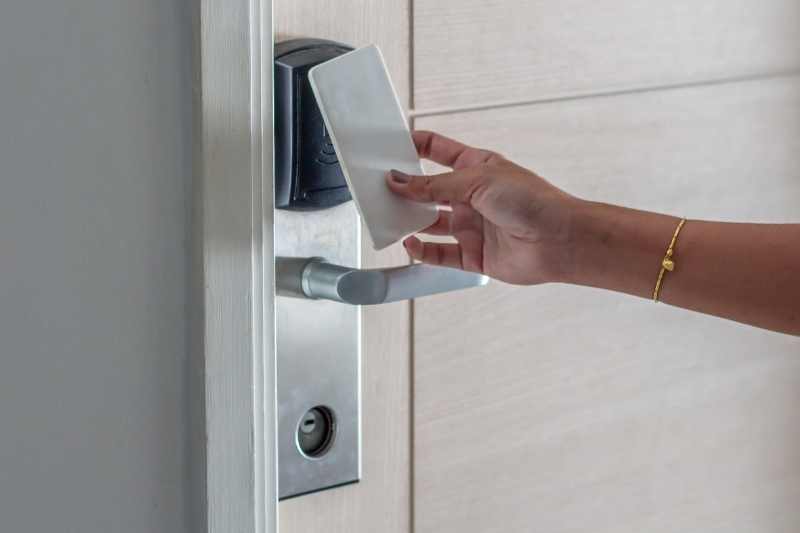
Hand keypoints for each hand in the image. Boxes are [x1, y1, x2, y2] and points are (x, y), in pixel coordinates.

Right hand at [385, 130, 582, 284]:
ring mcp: (471, 226)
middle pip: (428, 190)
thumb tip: (399, 181)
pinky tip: (410, 244)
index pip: (437, 150)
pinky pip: (439, 254)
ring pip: (429, 223)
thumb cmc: (532, 201)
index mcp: (476, 167)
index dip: (413, 146)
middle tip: (379, 187)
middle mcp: (471, 196)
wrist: (558, 241)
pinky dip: (421, 251)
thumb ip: (433, 185)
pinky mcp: (472, 254)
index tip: (387, 145)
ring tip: (389, 217)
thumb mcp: (476, 181)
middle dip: (404, 189)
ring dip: (409, 221)